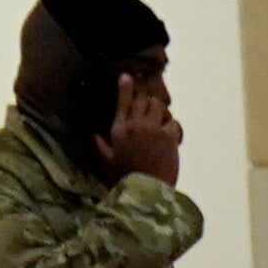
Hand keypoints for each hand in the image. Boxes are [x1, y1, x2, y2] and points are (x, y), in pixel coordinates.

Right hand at [104, 69, 186, 186]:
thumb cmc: (126, 177)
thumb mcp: (109, 161)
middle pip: (143, 100)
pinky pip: (173, 122)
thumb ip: (102, 146)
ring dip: (161, 112)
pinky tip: (170, 136)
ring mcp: (153, 129)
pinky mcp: (168, 137)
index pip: (122, 102)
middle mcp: (135, 125)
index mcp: (119, 129)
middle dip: (148, 102)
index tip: (127, 76)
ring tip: (160, 123)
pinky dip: (173, 127)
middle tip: (151, 110)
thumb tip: (94, 136)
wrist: (146, 190)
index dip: (125, 87)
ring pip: (159, 106)